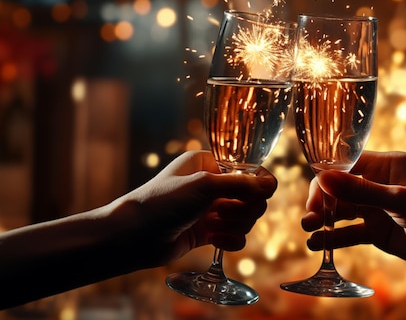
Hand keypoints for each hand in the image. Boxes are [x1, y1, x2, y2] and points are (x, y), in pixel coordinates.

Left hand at [104, 150, 276, 268]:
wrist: (134, 237)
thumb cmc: (162, 203)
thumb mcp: (203, 186)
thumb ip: (241, 184)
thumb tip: (271, 184)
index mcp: (210, 164)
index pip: (250, 171)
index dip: (258, 184)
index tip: (261, 194)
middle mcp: (212, 184)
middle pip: (253, 197)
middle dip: (244, 208)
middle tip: (222, 211)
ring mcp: (211, 209)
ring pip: (247, 218)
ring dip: (235, 225)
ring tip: (212, 226)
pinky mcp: (208, 232)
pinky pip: (236, 236)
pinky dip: (231, 240)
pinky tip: (215, 241)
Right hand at [301, 151, 405, 276]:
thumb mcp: (401, 200)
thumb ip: (361, 192)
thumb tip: (322, 177)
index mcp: (385, 165)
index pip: (345, 165)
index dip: (326, 177)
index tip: (314, 194)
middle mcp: (377, 185)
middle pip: (339, 189)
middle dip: (322, 201)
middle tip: (310, 216)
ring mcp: (377, 209)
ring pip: (342, 212)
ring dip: (323, 220)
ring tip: (307, 230)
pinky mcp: (379, 233)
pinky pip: (350, 234)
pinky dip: (334, 239)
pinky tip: (317, 245)